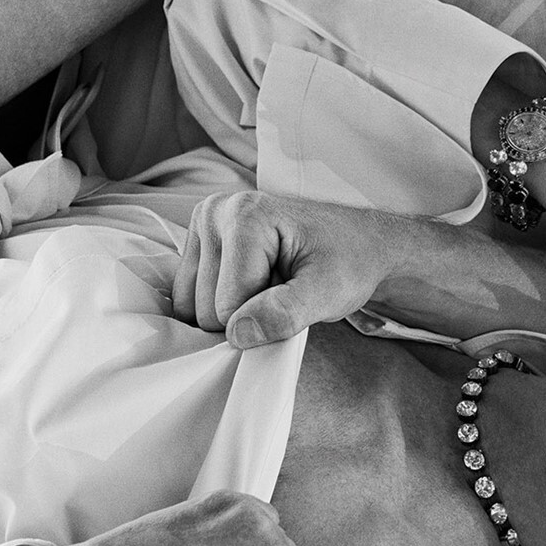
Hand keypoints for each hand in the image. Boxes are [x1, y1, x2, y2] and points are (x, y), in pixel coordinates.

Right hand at [173, 191, 395, 346]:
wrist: (357, 243)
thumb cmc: (348, 261)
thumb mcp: (330, 291)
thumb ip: (287, 312)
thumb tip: (238, 334)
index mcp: (245, 215)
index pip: (228, 304)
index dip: (264, 317)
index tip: (296, 293)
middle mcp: (214, 211)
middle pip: (206, 308)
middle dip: (247, 313)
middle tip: (285, 288)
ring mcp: (203, 225)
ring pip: (193, 308)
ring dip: (233, 311)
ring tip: (271, 285)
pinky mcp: (198, 243)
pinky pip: (188, 299)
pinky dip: (220, 305)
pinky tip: (251, 286)